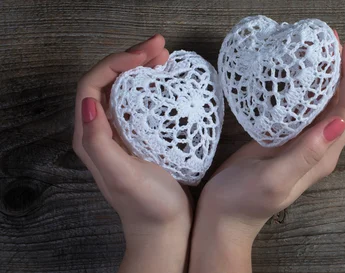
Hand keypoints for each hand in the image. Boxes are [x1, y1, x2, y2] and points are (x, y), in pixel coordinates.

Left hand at [72, 34, 191, 272]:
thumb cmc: (148, 206)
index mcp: (90, 136)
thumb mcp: (122, 176)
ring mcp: (118, 133)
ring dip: (140, 68)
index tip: (145, 56)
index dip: (115, 63)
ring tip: (164, 57)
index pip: (92, 85)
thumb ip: (99, 142)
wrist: (165, 230)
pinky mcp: (136, 137)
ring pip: (122, 88)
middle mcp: (99, 130)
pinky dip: (150, 84)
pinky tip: (165, 81)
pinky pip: (137, 101)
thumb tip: (88, 103)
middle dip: (130, 58)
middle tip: (160, 46)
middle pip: (107, 81)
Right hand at [190, 38, 344, 272]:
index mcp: (322, 156)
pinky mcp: (284, 139)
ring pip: (322, 103)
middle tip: (332, 38)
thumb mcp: (276, 179)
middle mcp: (318, 148)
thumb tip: (338, 121)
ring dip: (325, 74)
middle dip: (342, 69)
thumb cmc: (244, 203)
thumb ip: (307, 153)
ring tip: (319, 46)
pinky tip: (297, 70)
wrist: (223, 219)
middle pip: (340, 103)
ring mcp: (302, 143)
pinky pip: (302, 107)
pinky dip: (304, 85)